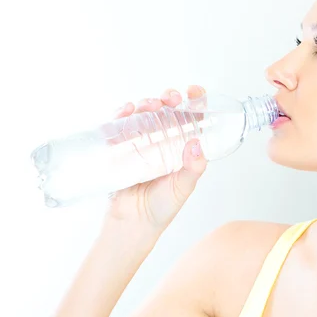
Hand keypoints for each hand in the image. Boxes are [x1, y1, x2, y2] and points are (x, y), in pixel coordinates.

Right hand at [103, 85, 207, 233]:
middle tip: (172, 98)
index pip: (190, 117)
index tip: (194, 93)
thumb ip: (193, 168)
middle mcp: (162, 141)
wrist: (132, 224)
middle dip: (169, 98)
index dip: (194, 101)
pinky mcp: (119, 146)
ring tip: (151, 104)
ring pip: (144, 113)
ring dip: (148, 102)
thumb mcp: (183, 187)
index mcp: (181, 147)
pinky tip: (127, 110)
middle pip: (166, 110)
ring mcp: (140, 142)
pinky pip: (120, 125)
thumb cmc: (162, 207)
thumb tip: (196, 144)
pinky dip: (123, 113)